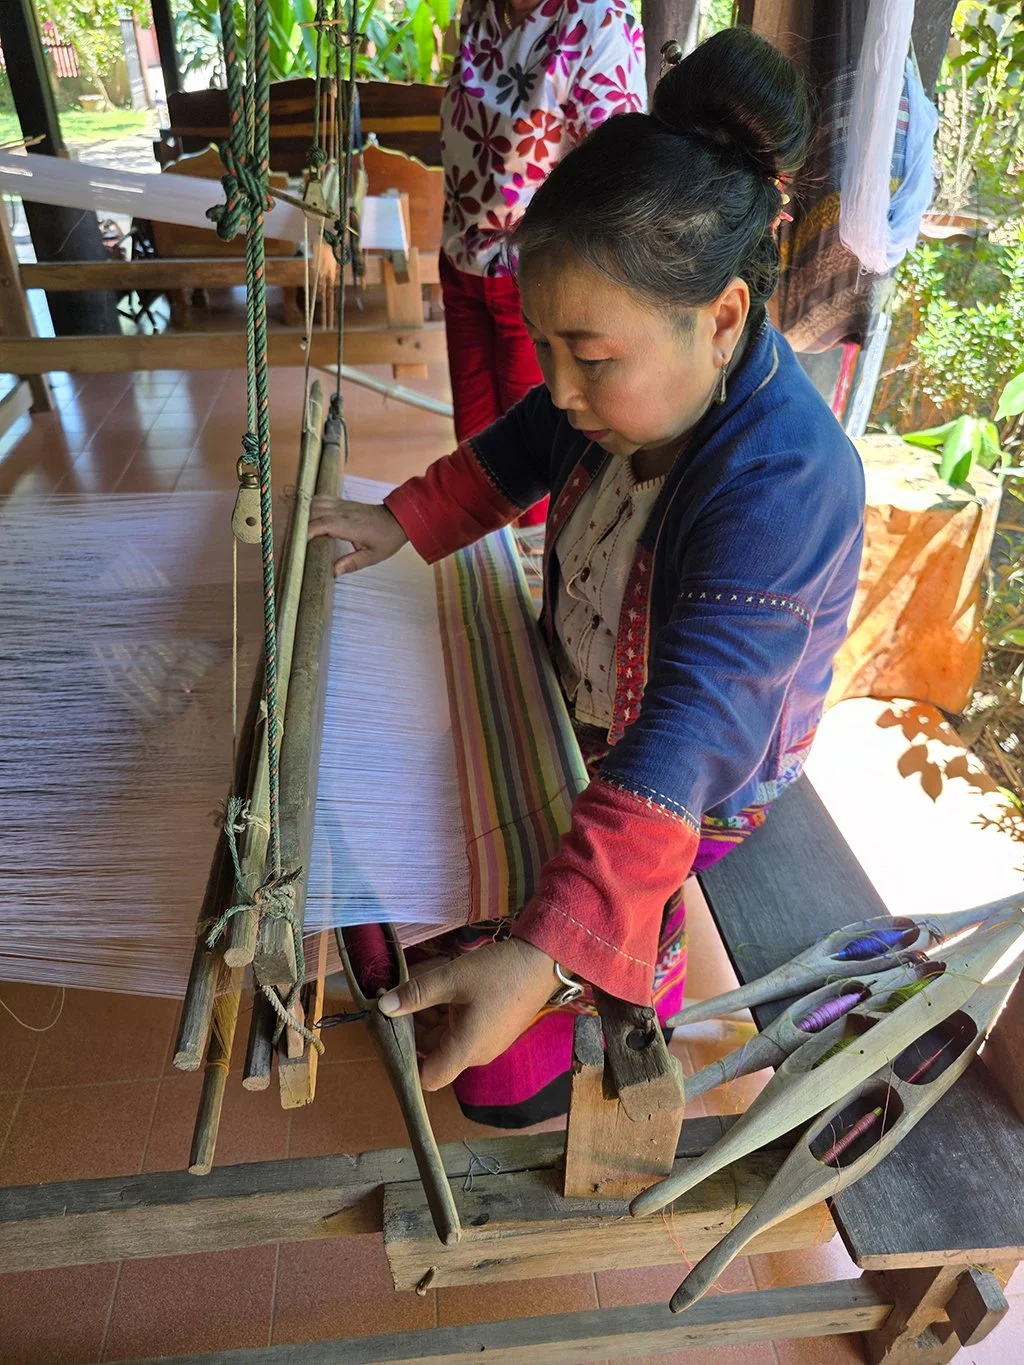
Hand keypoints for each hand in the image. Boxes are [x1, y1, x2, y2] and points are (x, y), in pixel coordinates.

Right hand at [307, 496, 407, 575]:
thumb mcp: (373, 557)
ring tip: (298, 530)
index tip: (298, 543)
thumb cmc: (386, 539)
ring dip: (305, 514)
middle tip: (294, 539)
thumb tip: (333, 572)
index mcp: (351, 526)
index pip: (323, 524)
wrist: (398, 519)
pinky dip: (311, 506)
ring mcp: (342, 505)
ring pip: (315, 503)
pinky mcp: (342, 502)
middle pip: (314, 511)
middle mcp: (344, 512)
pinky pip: (322, 499)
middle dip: (301, 524)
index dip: (308, 531)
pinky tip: (308, 517)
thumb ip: (352, 563)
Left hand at [378, 938, 558, 1089]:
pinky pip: (464, 1031)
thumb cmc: (496, 973)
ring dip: (432, 1020)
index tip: (394, 1033)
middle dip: (416, 1030)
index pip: (429, 1078)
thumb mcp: (452, 979)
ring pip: (449, 1040)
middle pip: (436, 1055)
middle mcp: (477, 1054)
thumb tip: (383, 1006)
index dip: (408, 1061)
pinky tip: (443, 991)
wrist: (542, 961)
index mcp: (465, 1050)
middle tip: (401, 1002)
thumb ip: (416, 994)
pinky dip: (450, 1015)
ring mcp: (489, 1043)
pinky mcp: (496, 1030)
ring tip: (419, 990)